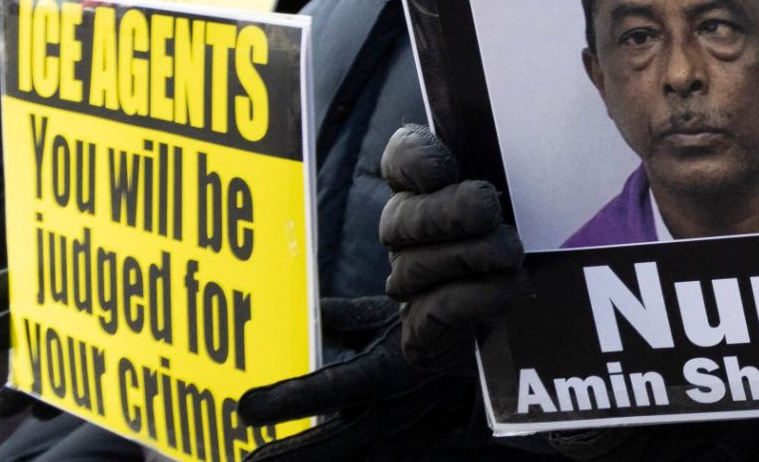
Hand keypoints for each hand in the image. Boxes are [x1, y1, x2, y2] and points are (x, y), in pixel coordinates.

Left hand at [237, 297, 478, 461]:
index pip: (329, 388)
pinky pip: (381, 458)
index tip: (246, 408)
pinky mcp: (420, 442)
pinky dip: (356, 460)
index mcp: (388, 369)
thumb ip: (351, 318)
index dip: (287, 400)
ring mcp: (410, 432)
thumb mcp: (400, 314)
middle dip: (291, 456)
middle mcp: (396, 407)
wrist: (513, 349)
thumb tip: (313, 312)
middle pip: (336, 444)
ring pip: (357, 456)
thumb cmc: (452, 321)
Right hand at [375, 125, 528, 359]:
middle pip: (401, 218)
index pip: (401, 158)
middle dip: (447, 212)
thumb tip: (545, 108)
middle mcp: (409, 235)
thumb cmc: (538, 236)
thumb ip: (527, 156)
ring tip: (513, 256)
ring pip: (415, 267)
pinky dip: (476, 299)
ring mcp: (412, 283)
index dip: (413, 160)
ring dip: (470, 257)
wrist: (538, 319)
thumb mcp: (537, 190)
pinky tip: (510, 290)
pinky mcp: (422, 331)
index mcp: (428, 189)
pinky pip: (434, 312)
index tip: (445, 168)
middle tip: (488, 210)